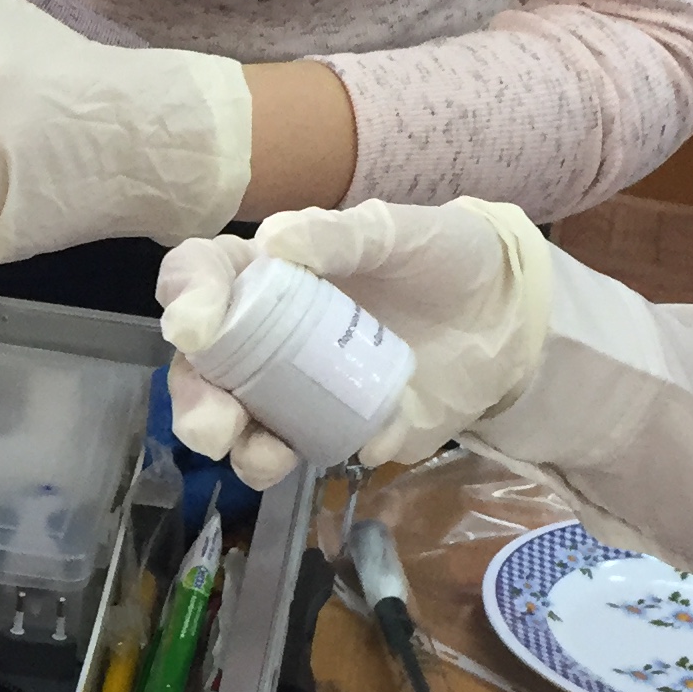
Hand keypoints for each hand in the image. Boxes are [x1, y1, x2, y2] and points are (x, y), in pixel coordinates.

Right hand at [156, 200, 552, 489]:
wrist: (507, 316)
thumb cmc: (446, 257)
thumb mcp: (402, 232)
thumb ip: (342, 235)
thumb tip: (273, 243)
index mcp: (269, 271)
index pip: (202, 275)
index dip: (184, 297)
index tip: (193, 327)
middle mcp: (265, 332)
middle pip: (202, 368)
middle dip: (195, 402)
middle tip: (211, 429)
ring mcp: (294, 386)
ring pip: (240, 423)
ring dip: (241, 449)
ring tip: (268, 459)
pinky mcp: (333, 426)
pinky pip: (314, 448)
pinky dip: (333, 451)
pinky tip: (377, 437)